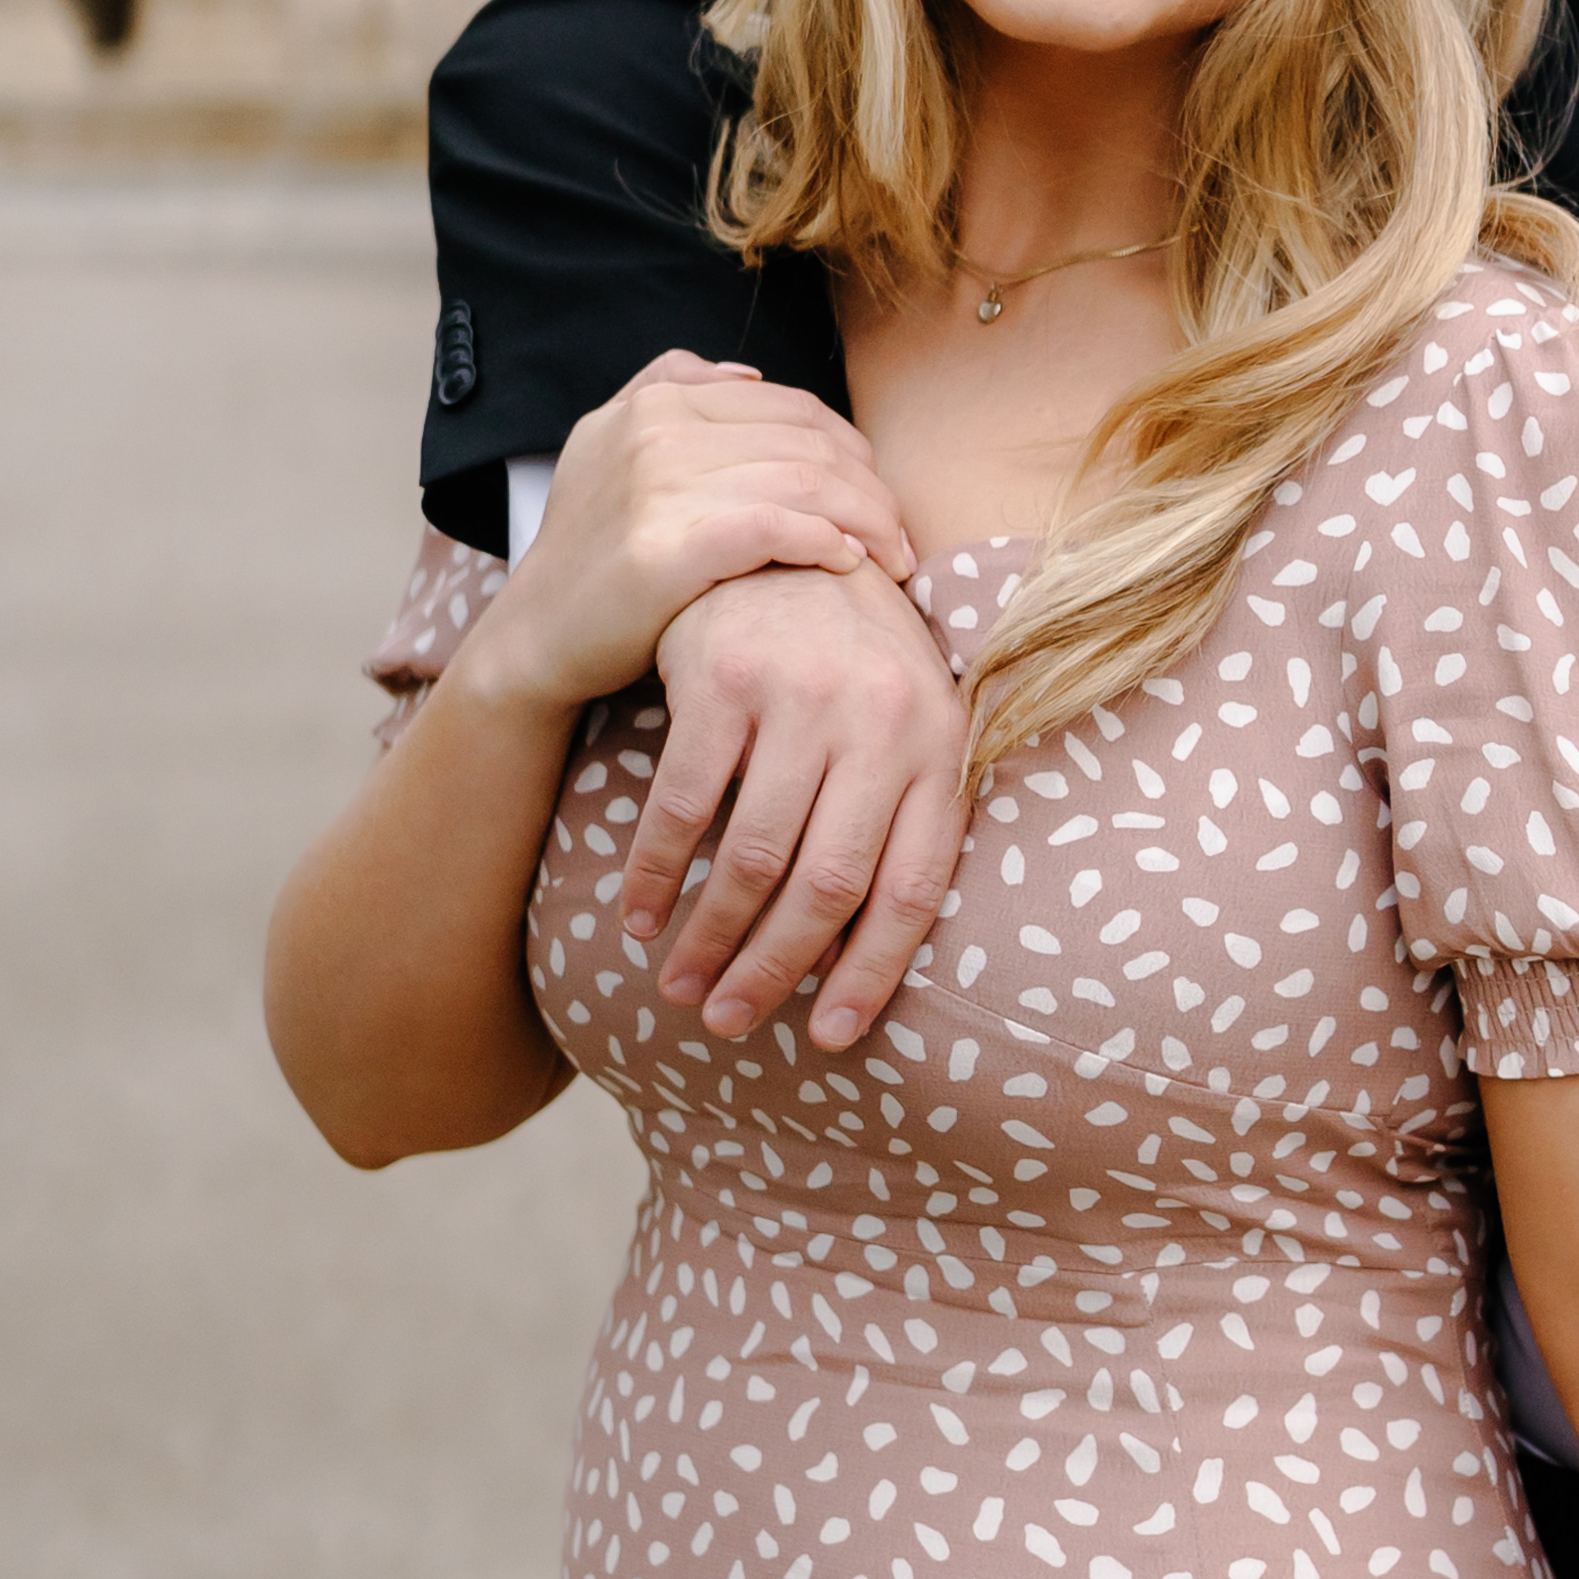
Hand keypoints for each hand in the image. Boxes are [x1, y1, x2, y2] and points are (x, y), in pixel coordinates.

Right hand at [474, 356, 916, 719]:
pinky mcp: (667, 547)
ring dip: (869, 522)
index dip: (852, 450)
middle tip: (902, 537)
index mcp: (656, 402)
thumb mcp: (607, 448)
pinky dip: (828, 543)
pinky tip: (850, 566)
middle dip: (873, 490)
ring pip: (808, 482)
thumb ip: (669, 392)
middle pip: (810, 443)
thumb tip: (749, 375)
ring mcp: (658, 486)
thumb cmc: (589, 554)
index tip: (879, 496)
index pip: (793, 408)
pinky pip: (779, 528)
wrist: (535, 638)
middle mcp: (655, 432)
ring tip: (894, 560)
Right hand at [630, 560, 972, 1050]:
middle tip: (729, 1022)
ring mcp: (802, 695)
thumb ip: (895, 823)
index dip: (872, 971)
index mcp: (939, 746)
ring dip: (711, 937)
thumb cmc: (853, 659)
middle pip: (830, 883)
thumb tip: (853, 959)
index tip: (833, 1038)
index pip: (912, 886)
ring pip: (754, 854)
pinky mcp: (723, 674)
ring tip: (681, 988)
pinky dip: (656, 872)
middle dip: (775, 970)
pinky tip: (639, 917)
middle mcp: (882, 721)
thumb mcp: (905, 729)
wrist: (793, 540)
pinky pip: (684, 802)